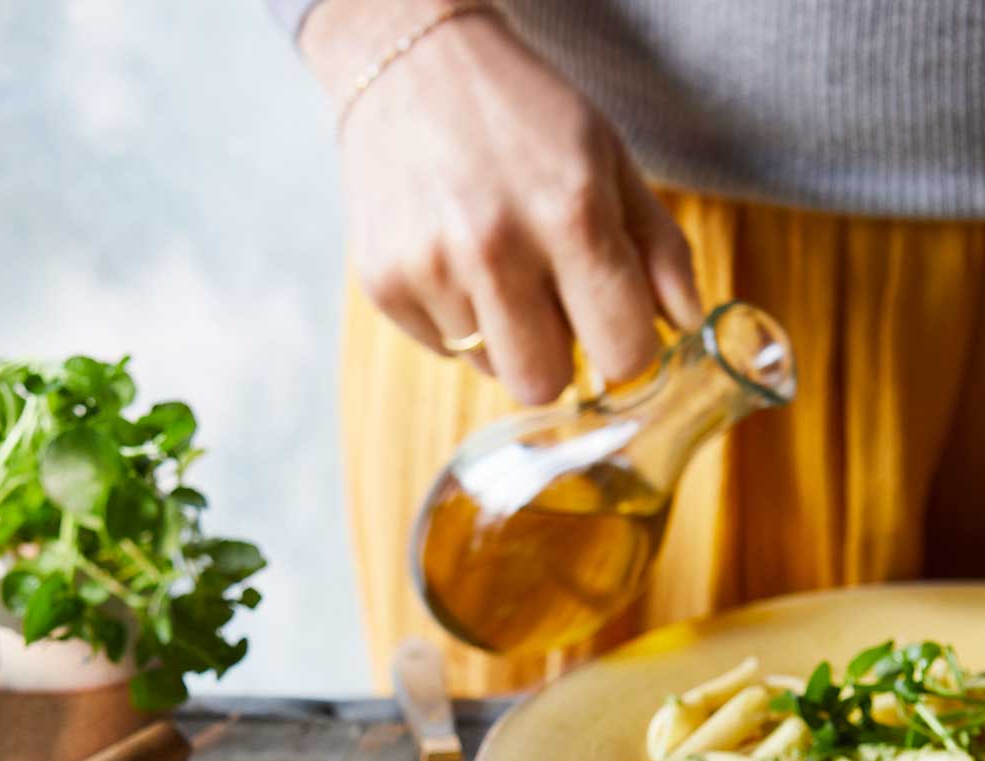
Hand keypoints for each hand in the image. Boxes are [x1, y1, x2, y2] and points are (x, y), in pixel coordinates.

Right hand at [302, 3, 700, 404]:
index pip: (622, 352)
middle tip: (550, 307)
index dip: (625, 349)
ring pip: (491, 368)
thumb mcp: (607, 158)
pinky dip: (456, 317)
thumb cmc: (522, 113)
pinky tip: (452, 257)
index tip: (614, 328)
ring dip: (503, 331)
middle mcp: (497, 248)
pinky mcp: (384, 285)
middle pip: (544, 384)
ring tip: (493, 263)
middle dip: (556, 358)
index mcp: (571, 213)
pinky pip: (442, 348)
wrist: (410, 62)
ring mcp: (432, 270)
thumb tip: (690, 323)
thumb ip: (657, 246)